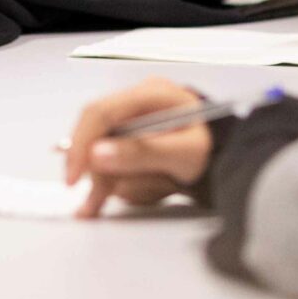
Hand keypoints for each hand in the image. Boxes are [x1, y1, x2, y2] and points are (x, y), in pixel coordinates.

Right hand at [62, 79, 213, 217]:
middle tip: (96, 204)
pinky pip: (111, 167)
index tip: (74, 178)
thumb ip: (142, 153)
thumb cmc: (211, 150)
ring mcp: (131, 124)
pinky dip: (121, 184)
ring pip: (101, 159)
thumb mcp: (184, 153)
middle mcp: (136, 105)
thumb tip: (97, 154)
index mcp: (150, 94)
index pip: (100, 113)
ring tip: (149, 191)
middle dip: (99, 174)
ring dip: (115, 183)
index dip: (81, 144)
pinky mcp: (127, 142)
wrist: (224, 158)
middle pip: (95, 138)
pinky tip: (148, 187)